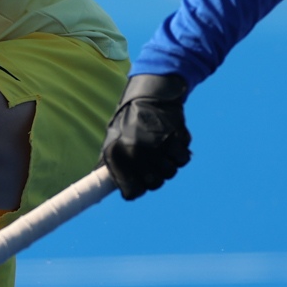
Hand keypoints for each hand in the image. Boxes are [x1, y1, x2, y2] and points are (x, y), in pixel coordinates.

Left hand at [100, 73, 189, 199]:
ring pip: (170, 173)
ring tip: (163, 148)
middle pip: (154, 184)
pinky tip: (174, 142)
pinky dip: (181, 153)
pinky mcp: (176, 139)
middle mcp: (137, 154)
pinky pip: (183, 159)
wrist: (150, 94)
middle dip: (156, 176)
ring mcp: (157, 147)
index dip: (138, 188)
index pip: (132, 192)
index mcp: (119, 156)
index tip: (141, 181)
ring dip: (169, 164)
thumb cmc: (128, 119)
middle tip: (155, 162)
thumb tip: (103, 187)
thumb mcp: (112, 140)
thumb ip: (112, 165)